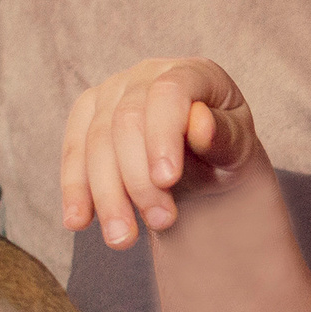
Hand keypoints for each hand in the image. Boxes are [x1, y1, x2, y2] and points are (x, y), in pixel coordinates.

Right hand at [60, 57, 265, 248]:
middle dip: (138, 178)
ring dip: (107, 195)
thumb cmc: (225, 150)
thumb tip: (199, 123)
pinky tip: (79, 222)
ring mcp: (112, 93)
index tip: (167, 180)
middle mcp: (146, 74)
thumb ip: (223, 135)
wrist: (204, 163)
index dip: (162, 135)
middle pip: (125, 122)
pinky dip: (75, 190)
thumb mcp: (237, 148)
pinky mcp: (87, 117)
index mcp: (193, 72)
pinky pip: (73, 153)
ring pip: (94, 142)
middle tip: (162, 222)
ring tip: (123, 239)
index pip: (168, 94)